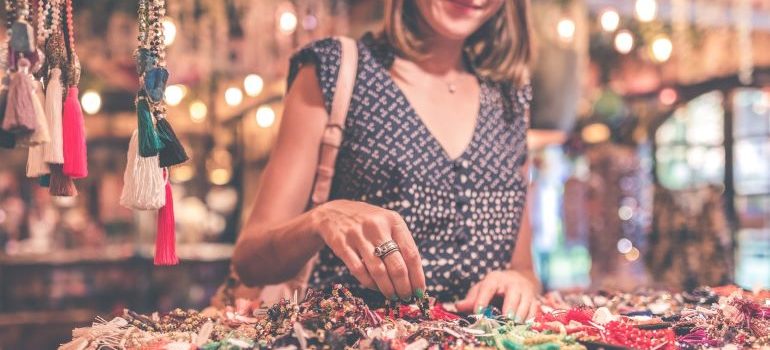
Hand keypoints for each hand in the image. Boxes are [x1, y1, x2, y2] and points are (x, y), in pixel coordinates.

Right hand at [311, 200, 425, 300]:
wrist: (333, 212)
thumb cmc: (368, 222)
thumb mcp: (387, 224)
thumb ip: (400, 244)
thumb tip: (414, 277)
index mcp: (393, 221)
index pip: (411, 253)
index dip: (417, 276)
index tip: (420, 291)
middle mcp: (377, 227)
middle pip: (396, 265)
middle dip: (404, 286)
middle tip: (406, 297)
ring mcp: (358, 235)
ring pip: (378, 271)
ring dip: (388, 288)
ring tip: (392, 296)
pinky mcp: (342, 244)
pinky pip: (359, 271)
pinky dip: (369, 283)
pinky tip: (375, 287)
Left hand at [454, 270, 539, 321]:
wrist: (518, 278)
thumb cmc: (494, 287)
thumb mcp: (481, 289)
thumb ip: (471, 298)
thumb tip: (458, 306)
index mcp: (494, 279)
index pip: (488, 287)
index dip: (482, 299)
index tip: (478, 312)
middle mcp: (511, 282)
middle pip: (513, 293)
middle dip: (510, 306)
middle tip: (506, 318)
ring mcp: (525, 290)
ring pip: (526, 302)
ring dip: (521, 314)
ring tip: (515, 324)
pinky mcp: (534, 298)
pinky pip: (535, 309)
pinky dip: (531, 318)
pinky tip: (524, 325)